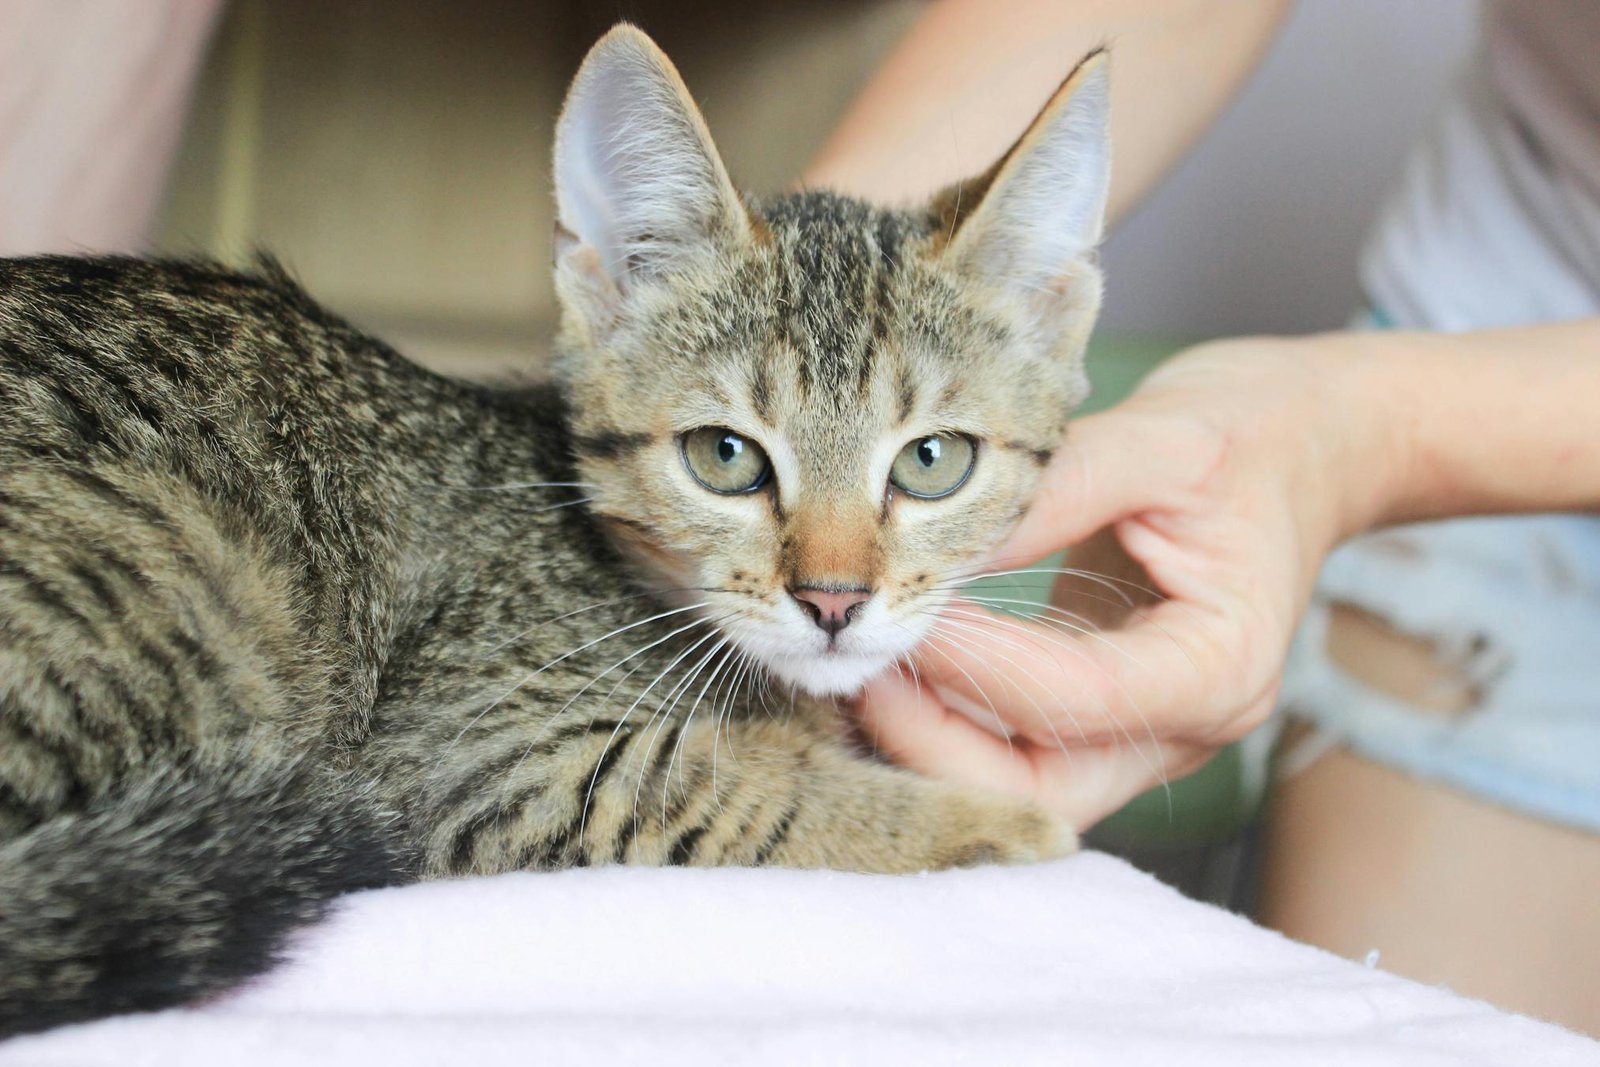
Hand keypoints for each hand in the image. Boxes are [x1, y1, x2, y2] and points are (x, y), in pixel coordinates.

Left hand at [854, 334, 1403, 828]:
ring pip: (1015, 786)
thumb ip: (1047, 492)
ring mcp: (1150, 732)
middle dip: (933, 741)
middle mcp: (1190, 725)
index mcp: (1222, 665)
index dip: (972, 663)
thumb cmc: (1247, 434)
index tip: (898, 606)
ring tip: (858, 664)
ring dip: (927, 741)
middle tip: (857, 663)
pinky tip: (893, 664)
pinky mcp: (1108, 715)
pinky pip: (1014, 747)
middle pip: (1036, 790)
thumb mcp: (1155, 438)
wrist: (1311, 444)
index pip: (1072, 696)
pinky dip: (947, 720)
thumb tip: (931, 549)